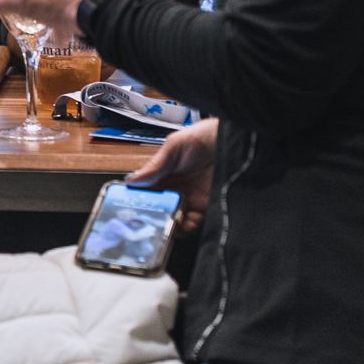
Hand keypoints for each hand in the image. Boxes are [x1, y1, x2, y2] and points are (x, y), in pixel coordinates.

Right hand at [127, 119, 219, 235]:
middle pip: (156, 207)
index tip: (126, 206)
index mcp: (164, 172)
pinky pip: (190, 223)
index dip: (136, 199)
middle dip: (148, 215)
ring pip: (171, 217)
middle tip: (141, 221)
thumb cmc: (207, 135)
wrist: (237, 140)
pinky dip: (183, 228)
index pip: (145, 190)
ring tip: (159, 225)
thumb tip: (131, 180)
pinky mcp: (205, 208)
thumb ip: (155, 165)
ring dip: (164, 223)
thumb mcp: (175, 145)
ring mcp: (190, 199)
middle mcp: (175, 187)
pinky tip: (177, 225)